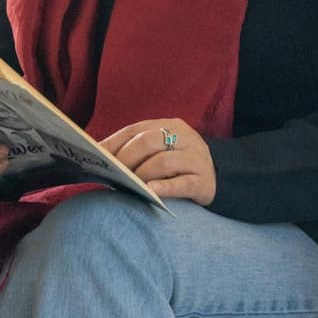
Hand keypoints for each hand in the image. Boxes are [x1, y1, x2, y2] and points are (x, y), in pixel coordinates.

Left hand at [101, 118, 215, 204]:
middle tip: (112, 174)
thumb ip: (139, 148)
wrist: (220, 175)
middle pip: (148, 142)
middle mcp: (184, 137)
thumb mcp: (164, 148)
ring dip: (142, 174)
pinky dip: (165, 188)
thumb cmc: (181, 163)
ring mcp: (195, 158)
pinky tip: (151, 192)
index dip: (115, 142)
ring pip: (163, 162)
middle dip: (126, 159)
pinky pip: (182, 183)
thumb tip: (102, 155)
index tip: (97, 155)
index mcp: (170, 125)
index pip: (136, 130)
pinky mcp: (203, 180)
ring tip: (128, 185)